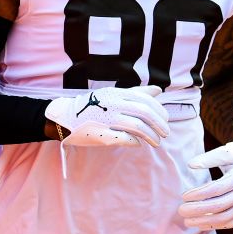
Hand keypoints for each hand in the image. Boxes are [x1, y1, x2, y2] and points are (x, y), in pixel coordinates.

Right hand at [44, 86, 168, 146]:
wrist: (66, 117)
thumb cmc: (94, 106)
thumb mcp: (114, 95)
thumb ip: (137, 93)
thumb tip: (159, 90)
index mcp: (118, 93)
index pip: (146, 101)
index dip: (160, 112)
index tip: (166, 120)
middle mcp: (114, 103)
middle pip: (145, 113)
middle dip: (159, 125)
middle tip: (165, 133)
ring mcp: (108, 119)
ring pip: (138, 126)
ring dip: (151, 136)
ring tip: (156, 142)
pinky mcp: (102, 133)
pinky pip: (125, 138)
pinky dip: (135, 141)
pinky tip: (139, 143)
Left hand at [179, 136, 232, 229]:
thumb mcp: (227, 151)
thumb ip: (209, 158)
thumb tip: (190, 164)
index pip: (216, 189)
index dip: (198, 194)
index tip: (184, 196)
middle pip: (219, 206)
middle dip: (198, 210)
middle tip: (181, 210)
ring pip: (225, 218)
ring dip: (204, 222)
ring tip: (187, 221)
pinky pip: (230, 223)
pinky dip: (215, 225)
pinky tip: (200, 224)